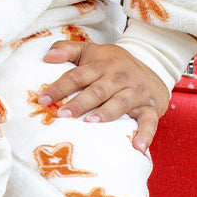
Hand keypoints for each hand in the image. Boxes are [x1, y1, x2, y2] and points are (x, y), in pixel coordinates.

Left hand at [37, 40, 169, 151]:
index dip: (59, 87)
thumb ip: (67, 49)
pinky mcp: (151, 107)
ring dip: (106, 114)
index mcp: (101, 65)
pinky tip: (136, 147)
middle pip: (97, 91)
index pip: (77, 75)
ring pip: (120, 103)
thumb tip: (46, 57)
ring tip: (90, 123)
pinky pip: (150, 121)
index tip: (42, 100)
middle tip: (62, 115)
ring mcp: (136, 92)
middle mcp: (119, 77)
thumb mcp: (90, 50)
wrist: (154, 63)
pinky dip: (145, 134)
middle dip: (79, 103)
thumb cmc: (112, 62)